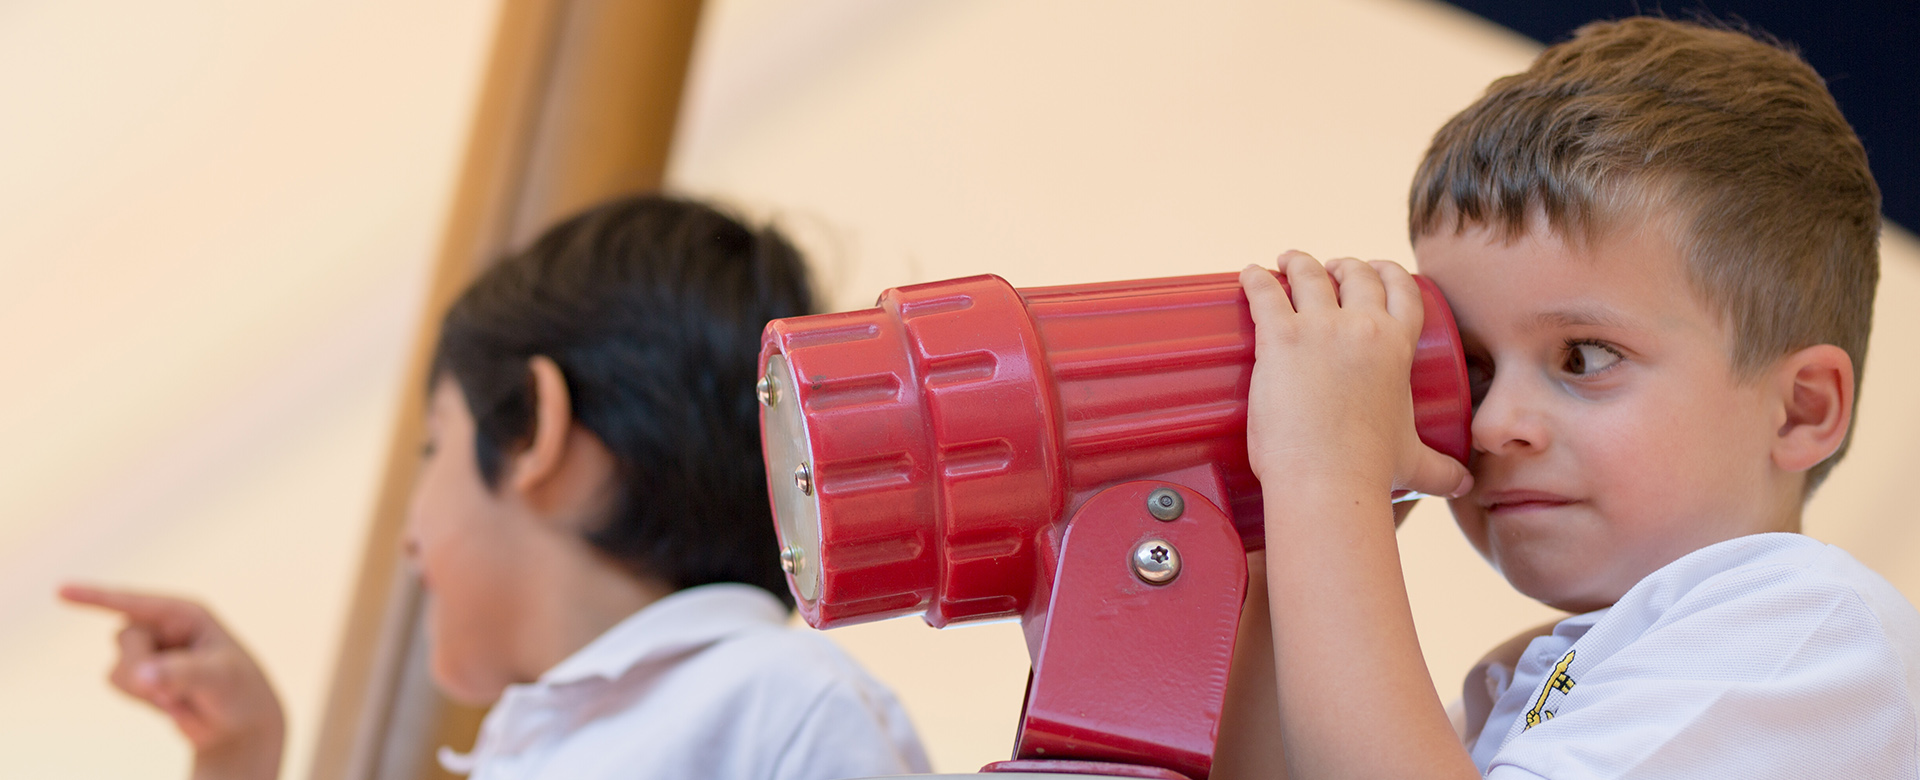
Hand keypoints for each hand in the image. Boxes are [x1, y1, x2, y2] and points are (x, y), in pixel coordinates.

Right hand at [59, 584, 285, 779]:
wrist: (236, 723)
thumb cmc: (237, 690)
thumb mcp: (217, 679)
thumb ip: (180, 674)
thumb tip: (143, 675)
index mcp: (185, 613)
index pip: (134, 602)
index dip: (96, 597)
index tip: (60, 591)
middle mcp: (162, 626)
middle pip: (124, 640)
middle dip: (145, 669)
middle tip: (180, 688)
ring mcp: (148, 649)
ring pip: (118, 666)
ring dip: (143, 689)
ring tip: (179, 696)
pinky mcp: (138, 672)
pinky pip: (116, 682)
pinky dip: (140, 698)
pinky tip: (169, 701)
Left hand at [1239, 252, 1470, 501]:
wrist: (1328, 479)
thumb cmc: (1370, 472)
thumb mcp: (1414, 463)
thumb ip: (1441, 471)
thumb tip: (1464, 487)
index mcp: (1399, 346)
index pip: (1402, 291)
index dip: (1388, 272)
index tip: (1375, 268)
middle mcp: (1365, 327)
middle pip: (1355, 275)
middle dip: (1342, 265)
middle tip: (1327, 268)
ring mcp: (1321, 328)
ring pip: (1309, 276)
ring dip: (1298, 263)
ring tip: (1286, 261)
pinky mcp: (1281, 337)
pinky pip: (1265, 293)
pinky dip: (1254, 278)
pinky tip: (1248, 274)